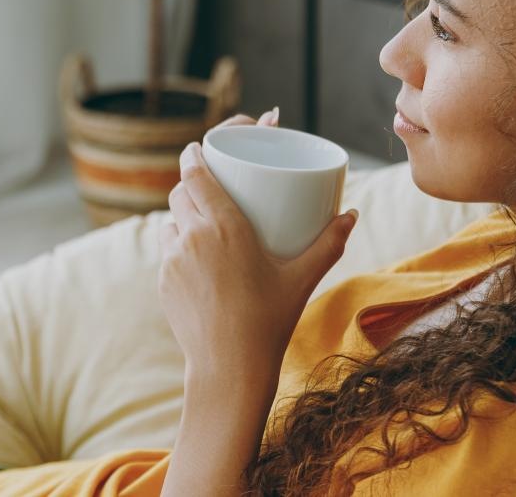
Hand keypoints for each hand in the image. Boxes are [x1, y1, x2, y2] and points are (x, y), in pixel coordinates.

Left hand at [158, 107, 359, 377]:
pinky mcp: (163, 281)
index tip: (198, 148)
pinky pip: (167, 252)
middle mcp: (192, 236)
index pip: (196, 173)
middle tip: (210, 185)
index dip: (194, 155)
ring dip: (183, 215)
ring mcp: (172, 260)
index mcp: (223, 226)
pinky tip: (195, 256)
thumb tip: (351, 215)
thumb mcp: (303, 278)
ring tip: (204, 221)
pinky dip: (179, 246)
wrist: (229, 367)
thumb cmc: (270, 320)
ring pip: (171, 221)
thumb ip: (329, 243)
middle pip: (180, 192)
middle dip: (191, 182)